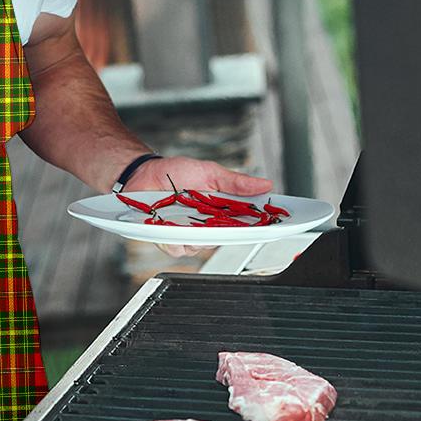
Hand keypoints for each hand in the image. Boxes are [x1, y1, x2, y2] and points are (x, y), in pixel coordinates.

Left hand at [124, 156, 273, 258]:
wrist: (144, 173)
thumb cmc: (176, 173)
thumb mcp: (210, 172)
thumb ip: (235, 183)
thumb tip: (265, 184)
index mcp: (221, 211)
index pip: (246, 224)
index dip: (261, 227)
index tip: (275, 225)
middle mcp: (207, 226)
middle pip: (226, 239)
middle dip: (229, 232)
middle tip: (225, 219)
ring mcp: (188, 234)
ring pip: (202, 247)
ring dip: (198, 234)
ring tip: (190, 215)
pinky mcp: (168, 239)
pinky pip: (178, 248)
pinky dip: (176, 238)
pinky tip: (171, 225)